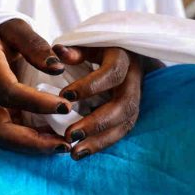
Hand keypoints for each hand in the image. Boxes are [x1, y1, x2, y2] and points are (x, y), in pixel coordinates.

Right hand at [0, 19, 71, 153]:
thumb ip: (35, 45)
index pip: (9, 93)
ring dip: (33, 147)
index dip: (37, 103)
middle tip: (64, 144)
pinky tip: (55, 139)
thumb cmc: (0, 33)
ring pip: (4, 138)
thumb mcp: (16, 27)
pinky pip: (11, 135)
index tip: (66, 106)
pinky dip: (32, 142)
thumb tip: (57, 69)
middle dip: (32, 142)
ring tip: (63, 146)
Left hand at [53, 45, 164, 159]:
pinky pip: (122, 130)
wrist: (127, 50)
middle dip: (96, 122)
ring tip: (75, 153)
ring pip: (125, 123)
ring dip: (100, 141)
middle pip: (123, 105)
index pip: (113, 73)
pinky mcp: (132, 110)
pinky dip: (103, 143)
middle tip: (69, 134)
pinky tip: (83, 151)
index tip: (65, 95)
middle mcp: (135, 78)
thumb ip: (75, 49)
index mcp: (124, 57)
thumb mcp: (89, 41)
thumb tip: (58, 52)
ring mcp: (136, 96)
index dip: (91, 86)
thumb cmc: (101, 45)